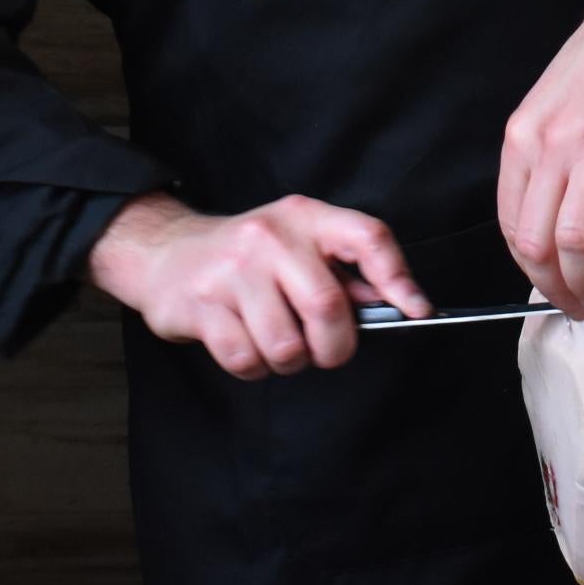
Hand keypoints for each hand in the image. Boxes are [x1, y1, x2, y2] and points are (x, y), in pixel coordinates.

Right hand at [87, 191, 431, 378]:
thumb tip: (395, 303)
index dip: (399, 277)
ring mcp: (232, 271)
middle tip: (326, 350)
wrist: (166, 253)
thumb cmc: (248, 256)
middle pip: (327, 307)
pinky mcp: (201, 305)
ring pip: (286, 345)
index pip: (368, 236)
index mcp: (305, 218)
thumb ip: (344, 270)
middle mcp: (270, 238)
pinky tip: (247, 344)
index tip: (417, 310)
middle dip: (335, 345)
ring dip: (289, 361)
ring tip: (277, 343)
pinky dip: (254, 367)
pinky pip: (246, 359)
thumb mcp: (298, 244)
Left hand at [499, 0, 583, 317]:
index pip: (511, 224)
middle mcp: (552, 144)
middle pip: (537, 242)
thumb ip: (546, 156)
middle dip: (555, 288)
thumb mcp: (555, 104)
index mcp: (524, 136)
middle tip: (577, 305)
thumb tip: (550, 217)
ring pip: (578, 237)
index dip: (528, 271)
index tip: (549, 287)